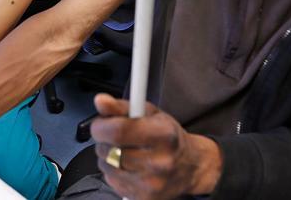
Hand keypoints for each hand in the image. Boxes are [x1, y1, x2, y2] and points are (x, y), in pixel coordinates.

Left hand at [90, 94, 221, 199]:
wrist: (190, 166)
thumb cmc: (168, 136)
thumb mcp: (149, 113)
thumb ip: (121, 106)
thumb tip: (100, 101)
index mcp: (163, 135)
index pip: (118, 131)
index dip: (101, 126)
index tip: (100, 124)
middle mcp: (160, 162)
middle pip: (109, 150)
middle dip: (104, 141)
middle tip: (115, 137)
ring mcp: (151, 184)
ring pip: (106, 167)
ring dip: (108, 157)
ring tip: (125, 152)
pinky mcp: (144, 198)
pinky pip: (112, 182)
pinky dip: (114, 172)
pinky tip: (128, 166)